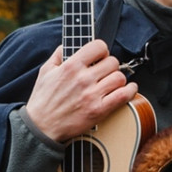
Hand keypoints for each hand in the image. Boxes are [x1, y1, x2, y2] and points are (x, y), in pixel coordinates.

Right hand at [23, 41, 138, 143]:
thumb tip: (66, 45)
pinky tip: (128, 89)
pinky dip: (130, 91)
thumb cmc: (43, 100)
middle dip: (110, 65)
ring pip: (120, 77)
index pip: (98, 46)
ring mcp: (92, 95)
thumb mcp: (45, 71)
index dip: (102, 50)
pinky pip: (123, 95)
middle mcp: (83, 79)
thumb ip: (57, 55)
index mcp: (71, 66)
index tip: (100, 56)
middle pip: (113, 62)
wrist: (41, 127)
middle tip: (106, 72)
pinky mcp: (99, 110)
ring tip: (112, 82)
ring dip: (118, 79)